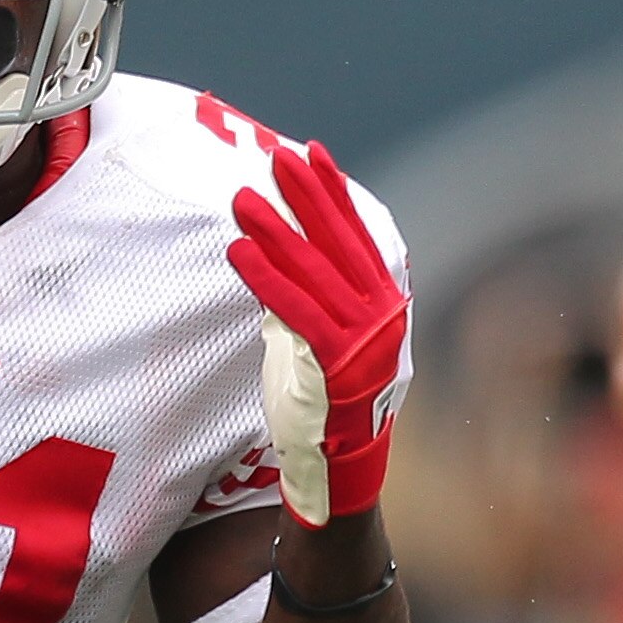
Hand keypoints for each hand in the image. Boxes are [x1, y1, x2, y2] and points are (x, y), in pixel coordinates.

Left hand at [228, 141, 409, 526]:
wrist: (342, 468)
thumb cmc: (326, 404)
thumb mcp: (322, 340)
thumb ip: (311, 298)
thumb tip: (281, 253)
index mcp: (385, 303)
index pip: (356, 235)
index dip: (333, 193)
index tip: (311, 155)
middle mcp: (381, 315)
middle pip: (337, 242)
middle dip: (305, 197)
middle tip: (274, 158)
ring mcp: (363, 339)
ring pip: (312, 271)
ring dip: (275, 231)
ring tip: (243, 199)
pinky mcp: (336, 363)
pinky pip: (295, 310)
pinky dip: (265, 278)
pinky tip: (238, 252)